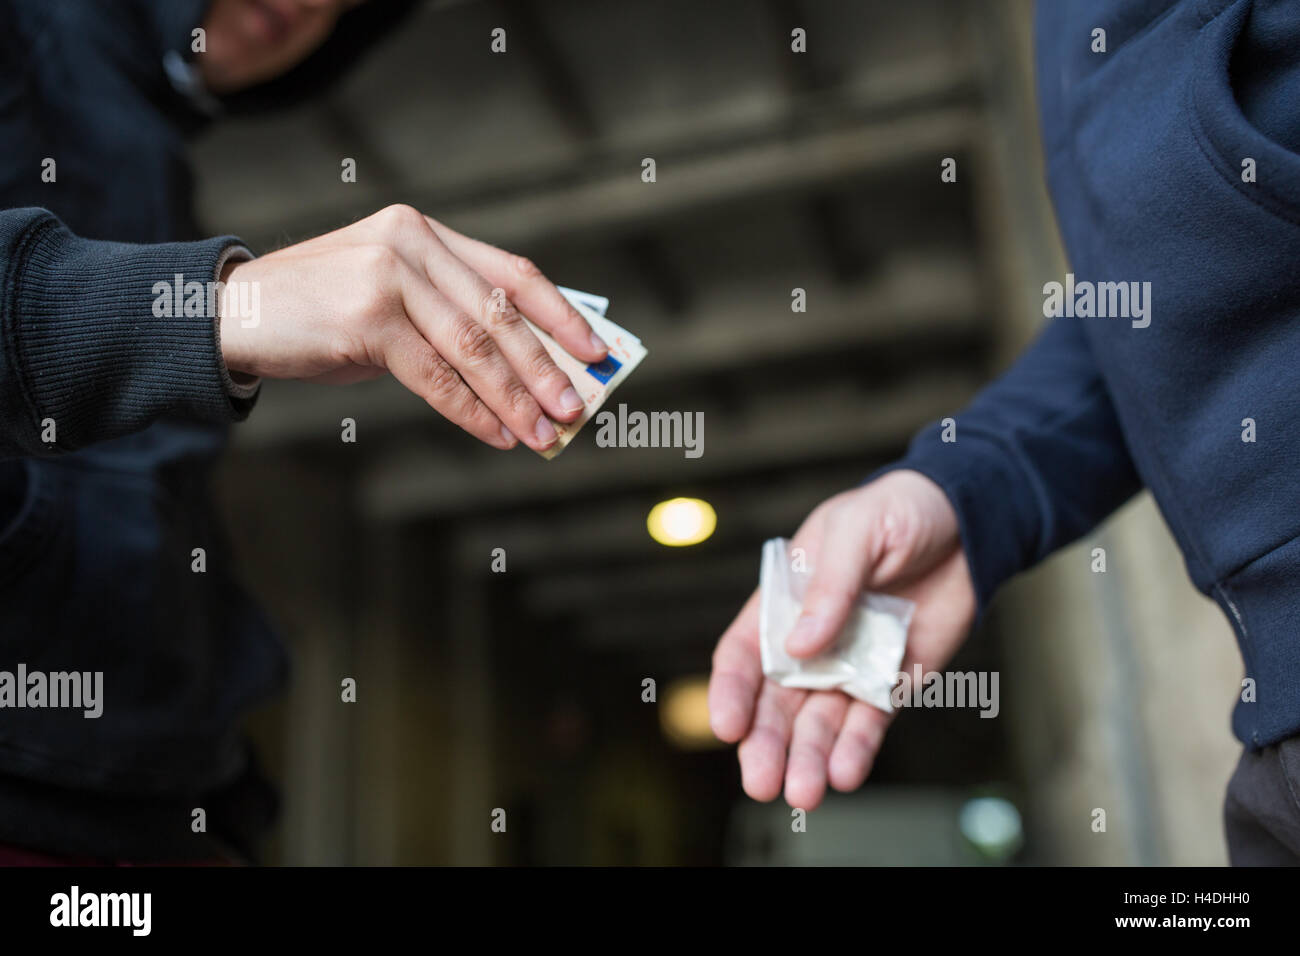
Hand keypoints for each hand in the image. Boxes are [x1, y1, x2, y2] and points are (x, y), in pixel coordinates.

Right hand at [218, 204, 608, 452]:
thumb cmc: (321, 315)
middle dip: (546, 367)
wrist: (232, 313)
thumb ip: (450, 320)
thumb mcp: (393, 301)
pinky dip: (472, 411)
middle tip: (577, 408)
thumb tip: (526, 376)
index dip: (562, 315)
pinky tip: (498, 435)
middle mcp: (412, 243)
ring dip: (516, 397)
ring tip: (545, 432)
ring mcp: (388, 276)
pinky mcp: (365, 319)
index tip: (599, 350)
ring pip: (474, 348)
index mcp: (426, 233)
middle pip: (501, 314)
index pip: (513, 273)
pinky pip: (435, 376)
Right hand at [708, 469, 975, 808]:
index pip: (744, 654)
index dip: (731, 691)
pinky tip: (845, 774)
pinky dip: (856, 751)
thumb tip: (800, 646)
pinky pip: (868, 725)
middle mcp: (808, 644)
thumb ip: (829, 586)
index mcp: (783, 603)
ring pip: (817, 724)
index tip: (726, 726)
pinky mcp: (890, 684)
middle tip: (762, 781)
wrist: (966, 523)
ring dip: (807, 758)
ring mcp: (848, 667)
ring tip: (805, 793)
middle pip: (775, 703)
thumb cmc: (897, 512)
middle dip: (765, 744)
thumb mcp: (856, 530)